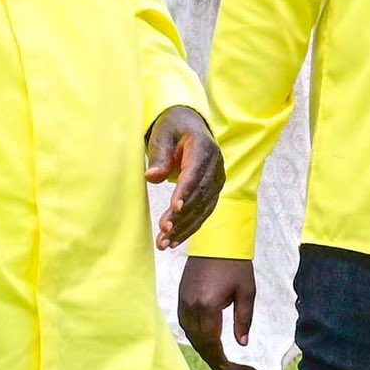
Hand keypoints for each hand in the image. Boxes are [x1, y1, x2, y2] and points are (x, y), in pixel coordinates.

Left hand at [147, 107, 224, 245]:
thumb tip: (152, 177)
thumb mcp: (162, 135)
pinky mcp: (213, 191)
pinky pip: (203, 212)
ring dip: (184, 228)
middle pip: (199, 195)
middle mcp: (216, 166)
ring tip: (164, 243)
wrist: (189, 125)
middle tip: (163, 232)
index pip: (195, 173)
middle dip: (182, 216)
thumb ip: (159, 156)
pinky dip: (189, 228)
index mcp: (204, 148)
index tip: (174, 208)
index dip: (185, 192)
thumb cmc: (172, 128)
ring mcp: (217, 180)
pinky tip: (174, 241)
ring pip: (202, 209)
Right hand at [178, 256, 256, 369]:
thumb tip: (242, 343)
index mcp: (208, 305)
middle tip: (220, 367)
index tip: (226, 367)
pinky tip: (201, 337)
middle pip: (197, 339)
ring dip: (199, 345)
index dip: (218, 356)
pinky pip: (183, 320)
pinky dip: (192, 332)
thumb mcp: (246, 292)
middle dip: (209, 354)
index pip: (211, 339)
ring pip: (188, 331)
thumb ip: (244, 319)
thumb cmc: (236, 265)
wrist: (218, 239)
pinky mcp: (181, 293)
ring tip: (212, 355)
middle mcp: (191, 304)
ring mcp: (183, 298)